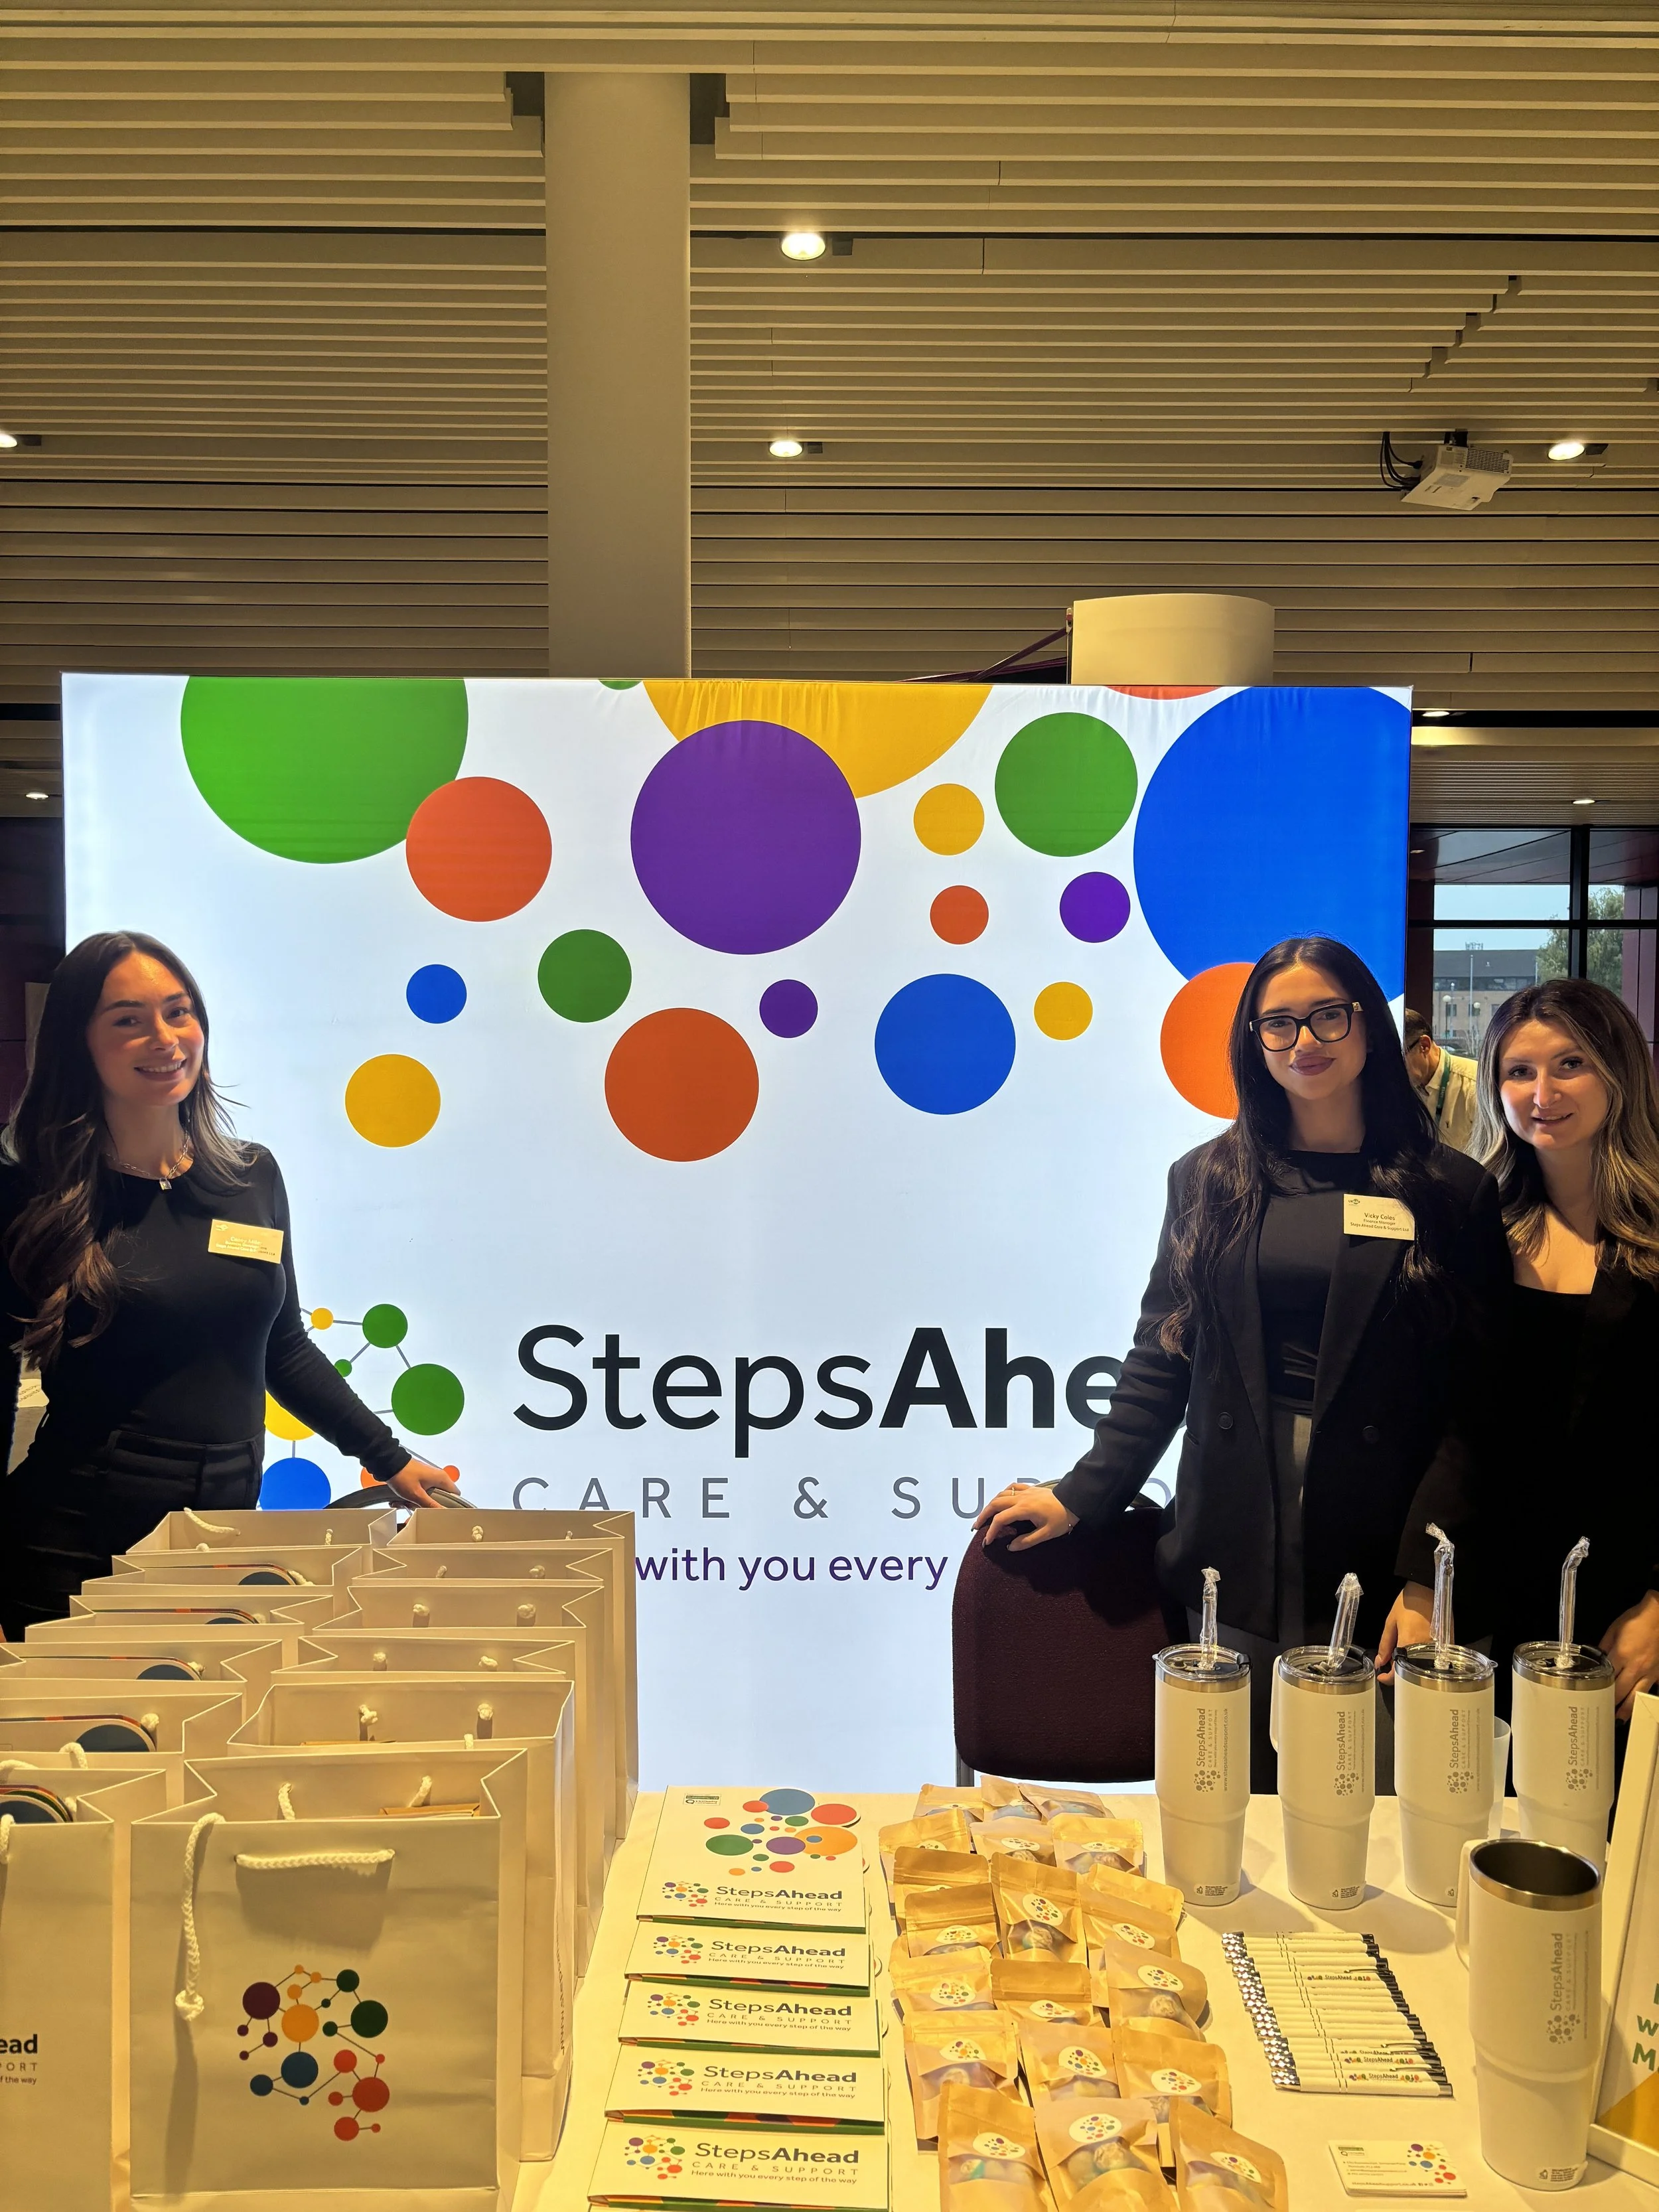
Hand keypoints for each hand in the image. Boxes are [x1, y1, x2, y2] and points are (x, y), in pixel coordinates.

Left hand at [385, 1458, 460, 1508]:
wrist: (389, 1464)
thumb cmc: (404, 1476)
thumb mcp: (417, 1494)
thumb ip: (431, 1505)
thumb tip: (443, 1512)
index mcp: (442, 1479)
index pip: (455, 1494)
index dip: (450, 1505)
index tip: (442, 1512)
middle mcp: (438, 1477)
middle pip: (441, 1497)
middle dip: (429, 1505)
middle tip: (418, 1508)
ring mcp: (429, 1477)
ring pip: (429, 1495)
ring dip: (418, 1502)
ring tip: (405, 1503)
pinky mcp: (421, 1478)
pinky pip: (421, 1491)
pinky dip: (413, 1497)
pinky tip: (402, 1499)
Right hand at [973, 1483, 1077, 1550]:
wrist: (1075, 1501)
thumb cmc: (1062, 1519)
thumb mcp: (1046, 1534)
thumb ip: (1027, 1541)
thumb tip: (1010, 1547)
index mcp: (1023, 1509)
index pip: (1000, 1519)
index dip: (991, 1530)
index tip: (987, 1541)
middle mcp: (1021, 1498)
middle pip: (995, 1504)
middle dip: (984, 1515)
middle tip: (976, 1526)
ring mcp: (1025, 1491)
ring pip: (1001, 1494)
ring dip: (991, 1504)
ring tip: (985, 1514)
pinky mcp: (1031, 1488)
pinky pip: (1012, 1487)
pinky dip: (1004, 1493)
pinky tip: (1002, 1498)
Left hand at [1375, 1582, 1433, 1682]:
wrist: (1427, 1590)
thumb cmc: (1407, 1604)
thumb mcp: (1391, 1622)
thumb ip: (1385, 1644)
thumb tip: (1380, 1662)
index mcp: (1409, 1644)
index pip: (1398, 1672)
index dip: (1388, 1678)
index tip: (1381, 1677)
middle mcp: (1425, 1650)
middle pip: (1411, 1672)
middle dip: (1399, 1673)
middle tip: (1390, 1666)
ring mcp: (1438, 1649)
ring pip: (1423, 1667)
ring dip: (1411, 1667)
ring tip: (1402, 1659)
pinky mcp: (1446, 1645)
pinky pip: (1434, 1660)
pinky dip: (1423, 1661)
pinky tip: (1416, 1655)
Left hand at [1599, 1589, 1658, 1719]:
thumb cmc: (1638, 1619)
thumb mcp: (1614, 1629)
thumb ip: (1604, 1645)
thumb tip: (1596, 1656)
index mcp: (1621, 1655)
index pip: (1606, 1678)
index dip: (1599, 1689)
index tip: (1592, 1698)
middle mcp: (1636, 1667)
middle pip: (1621, 1691)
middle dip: (1612, 1704)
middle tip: (1604, 1714)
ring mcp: (1650, 1672)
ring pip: (1637, 1696)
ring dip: (1628, 1709)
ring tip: (1620, 1719)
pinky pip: (1651, 1690)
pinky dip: (1644, 1699)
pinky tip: (1639, 1705)